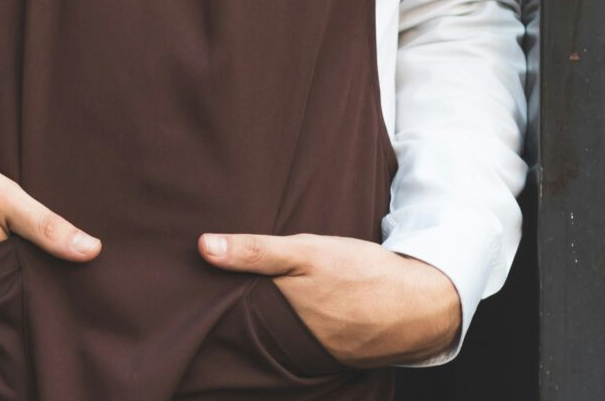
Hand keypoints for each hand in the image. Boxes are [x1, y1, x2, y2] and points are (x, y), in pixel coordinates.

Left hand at [197, 232, 461, 366]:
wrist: (422, 304)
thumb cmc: (361, 272)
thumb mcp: (307, 251)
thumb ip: (255, 250)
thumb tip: (201, 247)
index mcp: (281, 313)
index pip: (230, 310)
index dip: (208, 299)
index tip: (181, 288)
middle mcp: (291, 340)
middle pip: (249, 325)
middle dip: (228, 312)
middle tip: (200, 294)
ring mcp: (311, 352)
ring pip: (271, 336)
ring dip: (257, 323)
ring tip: (230, 306)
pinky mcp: (329, 356)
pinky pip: (296, 345)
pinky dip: (285, 333)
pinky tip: (278, 319)